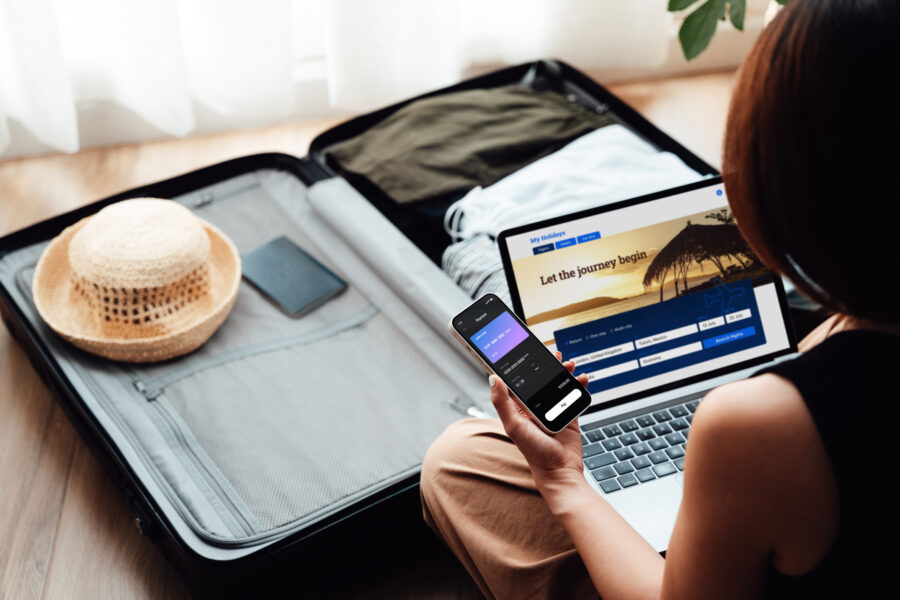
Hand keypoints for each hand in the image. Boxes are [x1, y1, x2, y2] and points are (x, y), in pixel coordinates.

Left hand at [490, 352, 591, 496]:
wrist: (561, 471)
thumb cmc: (534, 453)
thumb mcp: (514, 426)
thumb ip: (502, 402)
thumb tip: (493, 378)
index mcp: (519, 408)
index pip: (518, 381)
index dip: (520, 366)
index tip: (522, 350)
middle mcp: (535, 407)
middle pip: (540, 379)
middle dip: (546, 366)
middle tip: (552, 354)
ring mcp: (553, 409)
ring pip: (558, 384)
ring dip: (563, 372)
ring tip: (568, 364)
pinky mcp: (569, 414)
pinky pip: (573, 394)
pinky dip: (578, 385)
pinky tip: (581, 379)